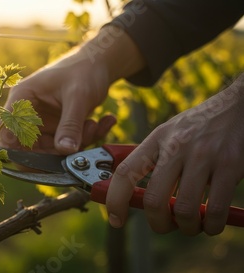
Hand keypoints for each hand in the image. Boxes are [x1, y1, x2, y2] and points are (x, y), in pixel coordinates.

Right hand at [0, 26, 144, 154]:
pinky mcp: (57, 129)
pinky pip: (68, 145)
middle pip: (30, 146)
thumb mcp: (78, 96)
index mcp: (22, 98)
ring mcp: (42, 123)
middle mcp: (28, 113)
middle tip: (83, 136)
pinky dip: (87, 138)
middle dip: (58, 148)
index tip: (43, 154)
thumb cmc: (83, 70)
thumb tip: (65, 151)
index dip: (17, 148)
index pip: (6, 130)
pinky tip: (103, 122)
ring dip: (77, 142)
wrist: (98, 64)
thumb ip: (70, 124)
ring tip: (96, 124)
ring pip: (52, 149)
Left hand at [106, 74, 243, 234]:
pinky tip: (213, 222)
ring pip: (184, 210)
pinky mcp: (230, 165)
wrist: (240, 105)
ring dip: (187, 227)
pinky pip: (216, 209)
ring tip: (193, 225)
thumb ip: (154, 159)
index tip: (115, 219)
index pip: (126, 173)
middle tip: (167, 226)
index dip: (115, 200)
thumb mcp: (170, 133)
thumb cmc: (202, 125)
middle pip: (154, 200)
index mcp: (157, 139)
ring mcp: (203, 156)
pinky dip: (213, 225)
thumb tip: (136, 196)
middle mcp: (176, 147)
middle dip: (158, 224)